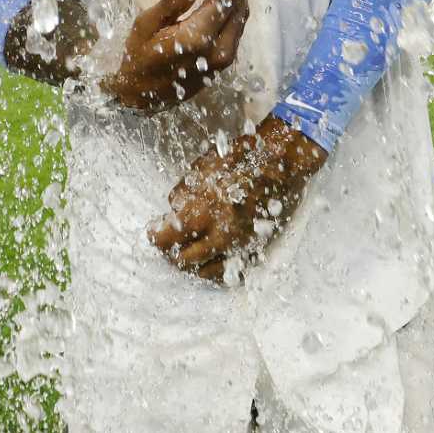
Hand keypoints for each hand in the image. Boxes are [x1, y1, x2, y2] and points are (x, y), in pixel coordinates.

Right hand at [101, 0, 247, 113]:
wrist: (141, 98)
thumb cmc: (137, 57)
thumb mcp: (144, 26)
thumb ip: (170, 4)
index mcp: (196, 39)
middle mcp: (218, 49)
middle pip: (238, 3)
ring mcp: (225, 57)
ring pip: (242, 14)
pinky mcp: (225, 60)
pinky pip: (237, 25)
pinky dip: (236, 0)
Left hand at [149, 116, 328, 282]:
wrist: (281, 163)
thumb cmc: (241, 160)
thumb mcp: (202, 168)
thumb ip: (182, 194)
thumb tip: (171, 213)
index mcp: (203, 211)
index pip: (167, 238)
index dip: (155, 236)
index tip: (152, 231)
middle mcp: (221, 234)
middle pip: (184, 260)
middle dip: (170, 253)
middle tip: (166, 244)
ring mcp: (239, 245)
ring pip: (206, 272)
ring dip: (192, 265)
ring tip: (186, 253)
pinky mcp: (254, 248)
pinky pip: (231, 272)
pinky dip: (216, 270)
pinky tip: (209, 260)